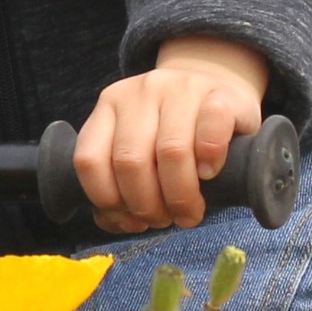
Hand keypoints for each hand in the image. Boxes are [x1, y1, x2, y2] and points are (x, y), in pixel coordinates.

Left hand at [74, 38, 267, 234]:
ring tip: (189, 213)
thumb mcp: (141, 152)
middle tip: (165, 221)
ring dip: (180, 195)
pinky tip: (209, 173)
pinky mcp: (219, 93)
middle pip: (130, 161)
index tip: (133, 220)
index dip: (109, 201)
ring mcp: (179, 88)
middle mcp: (139, 93)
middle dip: (147, 206)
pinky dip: (209, 161)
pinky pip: (210, 132)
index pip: (89, 160)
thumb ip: (121, 185)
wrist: (222, 96)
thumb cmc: (178, 136)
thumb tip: (122, 222)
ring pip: (170, 151)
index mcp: (109, 106)